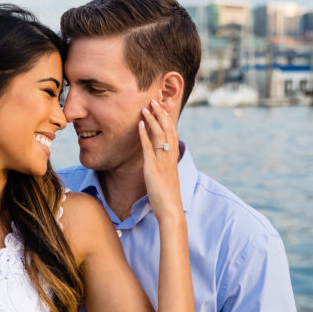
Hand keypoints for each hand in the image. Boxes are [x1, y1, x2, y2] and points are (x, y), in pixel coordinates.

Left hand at [138, 100, 181, 222]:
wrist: (171, 210)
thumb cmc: (168, 198)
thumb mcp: (167, 180)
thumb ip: (163, 170)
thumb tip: (158, 168)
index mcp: (173, 159)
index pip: (173, 134)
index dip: (168, 120)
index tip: (162, 109)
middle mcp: (169, 157)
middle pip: (168, 129)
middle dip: (161, 114)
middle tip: (154, 101)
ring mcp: (162, 161)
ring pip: (159, 135)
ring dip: (152, 119)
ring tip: (146, 107)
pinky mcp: (153, 167)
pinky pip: (149, 147)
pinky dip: (144, 134)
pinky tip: (140, 124)